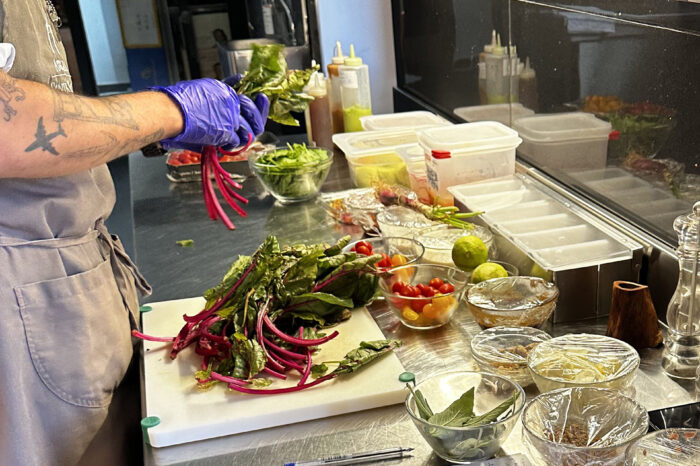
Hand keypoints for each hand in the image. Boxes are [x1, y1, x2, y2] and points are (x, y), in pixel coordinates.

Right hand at [152, 78, 267, 150]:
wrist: (171, 111)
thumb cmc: (178, 101)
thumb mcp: (202, 86)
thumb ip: (221, 86)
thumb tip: (238, 78)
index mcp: (224, 89)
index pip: (245, 95)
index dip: (254, 102)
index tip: (260, 99)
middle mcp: (230, 101)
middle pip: (252, 111)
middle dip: (257, 118)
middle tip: (256, 124)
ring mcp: (229, 116)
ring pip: (248, 128)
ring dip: (244, 134)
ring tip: (237, 137)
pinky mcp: (225, 131)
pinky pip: (236, 141)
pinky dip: (231, 144)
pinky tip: (225, 142)